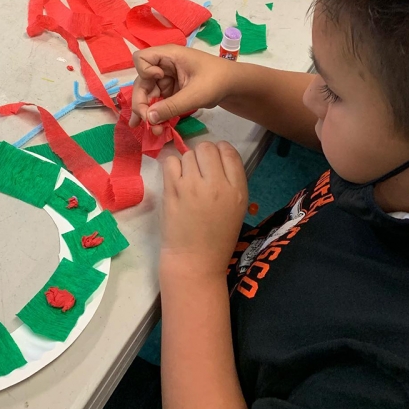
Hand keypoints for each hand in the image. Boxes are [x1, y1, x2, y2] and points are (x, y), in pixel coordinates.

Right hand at [130, 45, 235, 134]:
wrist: (233, 86)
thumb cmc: (217, 81)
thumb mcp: (195, 95)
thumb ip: (171, 106)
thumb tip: (149, 118)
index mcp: (169, 56)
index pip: (142, 59)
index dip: (144, 72)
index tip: (158, 82)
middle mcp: (163, 66)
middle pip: (142, 81)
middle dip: (142, 102)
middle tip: (146, 122)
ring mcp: (166, 79)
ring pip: (148, 94)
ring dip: (147, 112)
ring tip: (151, 130)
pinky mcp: (171, 90)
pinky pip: (157, 102)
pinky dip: (155, 114)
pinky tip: (154, 128)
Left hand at [160, 142, 247, 279]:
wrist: (195, 261)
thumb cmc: (218, 237)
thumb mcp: (237, 208)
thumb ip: (231, 181)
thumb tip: (217, 158)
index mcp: (238, 189)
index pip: (229, 151)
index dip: (220, 152)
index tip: (214, 164)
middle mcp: (217, 184)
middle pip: (207, 147)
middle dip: (202, 156)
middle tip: (198, 172)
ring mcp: (193, 186)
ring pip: (188, 154)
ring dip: (186, 164)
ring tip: (187, 182)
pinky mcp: (173, 190)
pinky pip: (170, 162)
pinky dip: (172, 168)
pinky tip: (175, 182)